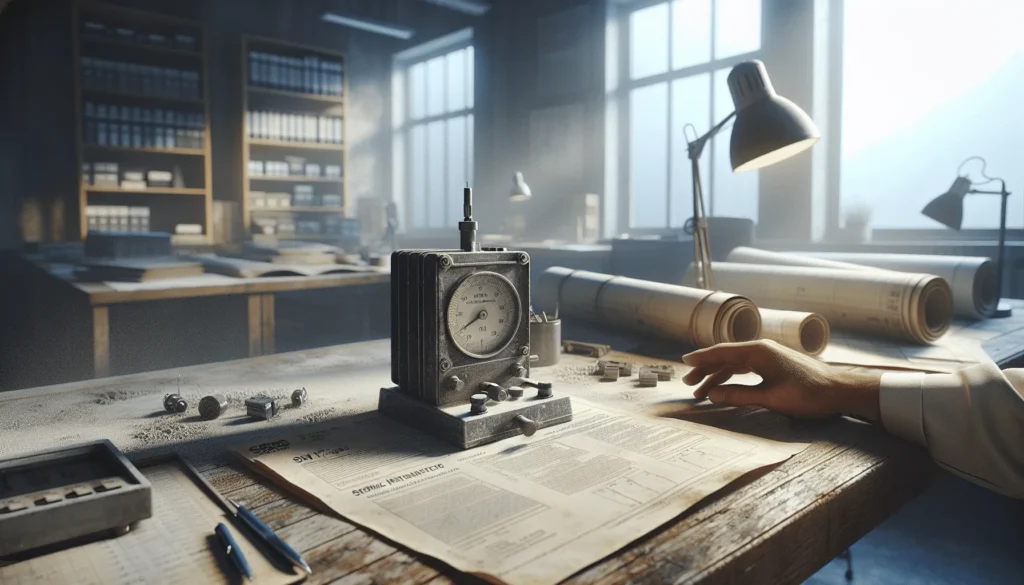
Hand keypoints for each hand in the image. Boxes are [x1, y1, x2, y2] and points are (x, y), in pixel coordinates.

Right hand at [682, 339, 881, 420]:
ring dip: (718, 376)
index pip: (722, 352)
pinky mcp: (775, 365)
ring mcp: (768, 357)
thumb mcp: (771, 397)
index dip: (702, 358)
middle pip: (726, 357)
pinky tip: (725, 387)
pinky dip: (732, 377)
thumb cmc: (807, 393)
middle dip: (706, 370)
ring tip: (702, 391)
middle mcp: (761, 349)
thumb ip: (739, 395)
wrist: (839, 390)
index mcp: (758, 352)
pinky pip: (746, 368)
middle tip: (688, 382)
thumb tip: (712, 394)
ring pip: (735, 364)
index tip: (685, 362)